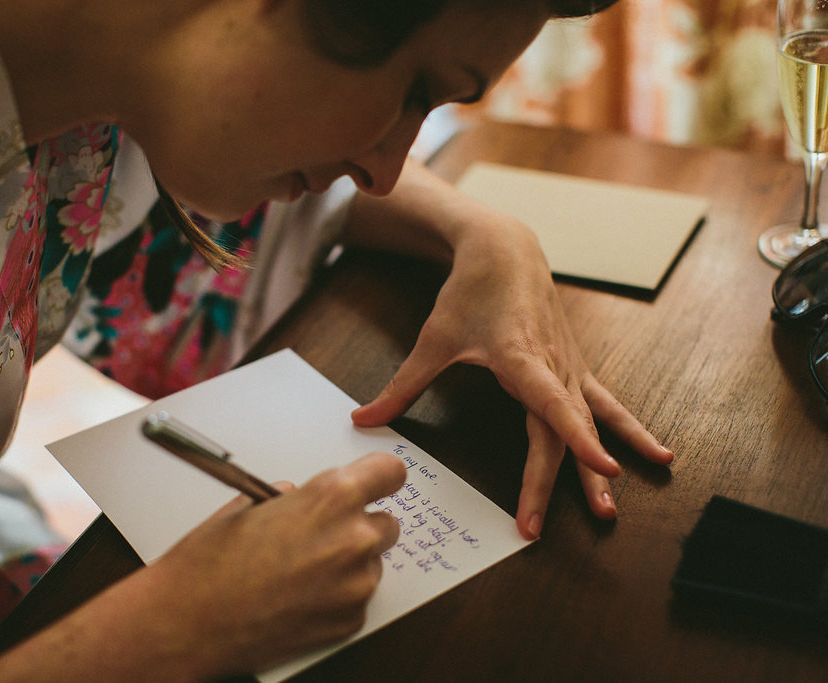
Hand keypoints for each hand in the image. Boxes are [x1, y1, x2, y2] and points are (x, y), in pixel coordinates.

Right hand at [142, 451, 405, 676]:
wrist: (187, 622)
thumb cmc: (210, 561)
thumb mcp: (249, 504)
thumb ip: (293, 497)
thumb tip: (303, 498)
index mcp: (332, 498)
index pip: (390, 472)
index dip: (379, 477)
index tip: (375, 481)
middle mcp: (354, 539)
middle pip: (386, 523)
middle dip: (358, 525)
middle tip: (319, 535)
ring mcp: (356, 585)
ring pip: (371, 564)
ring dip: (347, 564)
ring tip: (298, 571)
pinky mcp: (350, 622)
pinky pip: (356, 599)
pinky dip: (335, 597)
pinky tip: (297, 597)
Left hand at [350, 185, 672, 540]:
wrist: (506, 249)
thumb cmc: (470, 291)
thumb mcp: (433, 339)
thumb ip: (402, 385)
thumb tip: (362, 421)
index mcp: (521, 356)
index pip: (552, 403)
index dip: (576, 436)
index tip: (600, 467)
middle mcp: (553, 365)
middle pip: (557, 432)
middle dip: (554, 482)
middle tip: (536, 528)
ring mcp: (569, 367)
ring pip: (589, 424)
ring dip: (597, 469)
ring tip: (610, 511)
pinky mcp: (575, 368)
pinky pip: (606, 405)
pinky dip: (629, 431)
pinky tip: (658, 456)